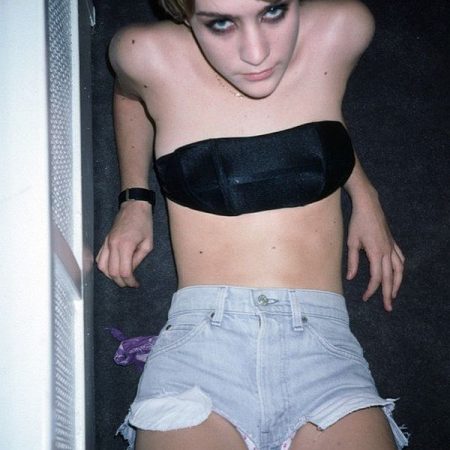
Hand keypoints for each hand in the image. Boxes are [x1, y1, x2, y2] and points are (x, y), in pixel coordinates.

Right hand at [96, 201, 152, 286]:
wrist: (134, 206)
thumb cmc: (144, 223)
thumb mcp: (148, 243)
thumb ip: (138, 259)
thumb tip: (131, 270)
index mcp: (125, 246)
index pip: (124, 271)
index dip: (129, 281)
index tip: (136, 284)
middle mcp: (113, 245)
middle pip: (112, 272)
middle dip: (121, 281)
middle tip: (130, 283)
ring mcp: (106, 242)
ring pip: (102, 266)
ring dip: (111, 276)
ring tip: (121, 278)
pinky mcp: (104, 241)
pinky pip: (99, 258)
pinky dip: (104, 267)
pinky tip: (113, 268)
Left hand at [346, 190, 404, 310]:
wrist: (368, 206)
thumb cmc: (357, 223)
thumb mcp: (351, 242)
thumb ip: (352, 261)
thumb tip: (350, 277)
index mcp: (376, 253)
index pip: (376, 277)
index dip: (372, 290)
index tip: (366, 298)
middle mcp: (387, 252)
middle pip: (390, 278)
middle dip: (389, 294)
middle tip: (388, 307)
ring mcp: (392, 247)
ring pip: (399, 270)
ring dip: (398, 284)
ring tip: (394, 294)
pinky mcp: (392, 242)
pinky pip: (400, 259)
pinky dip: (400, 269)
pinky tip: (398, 274)